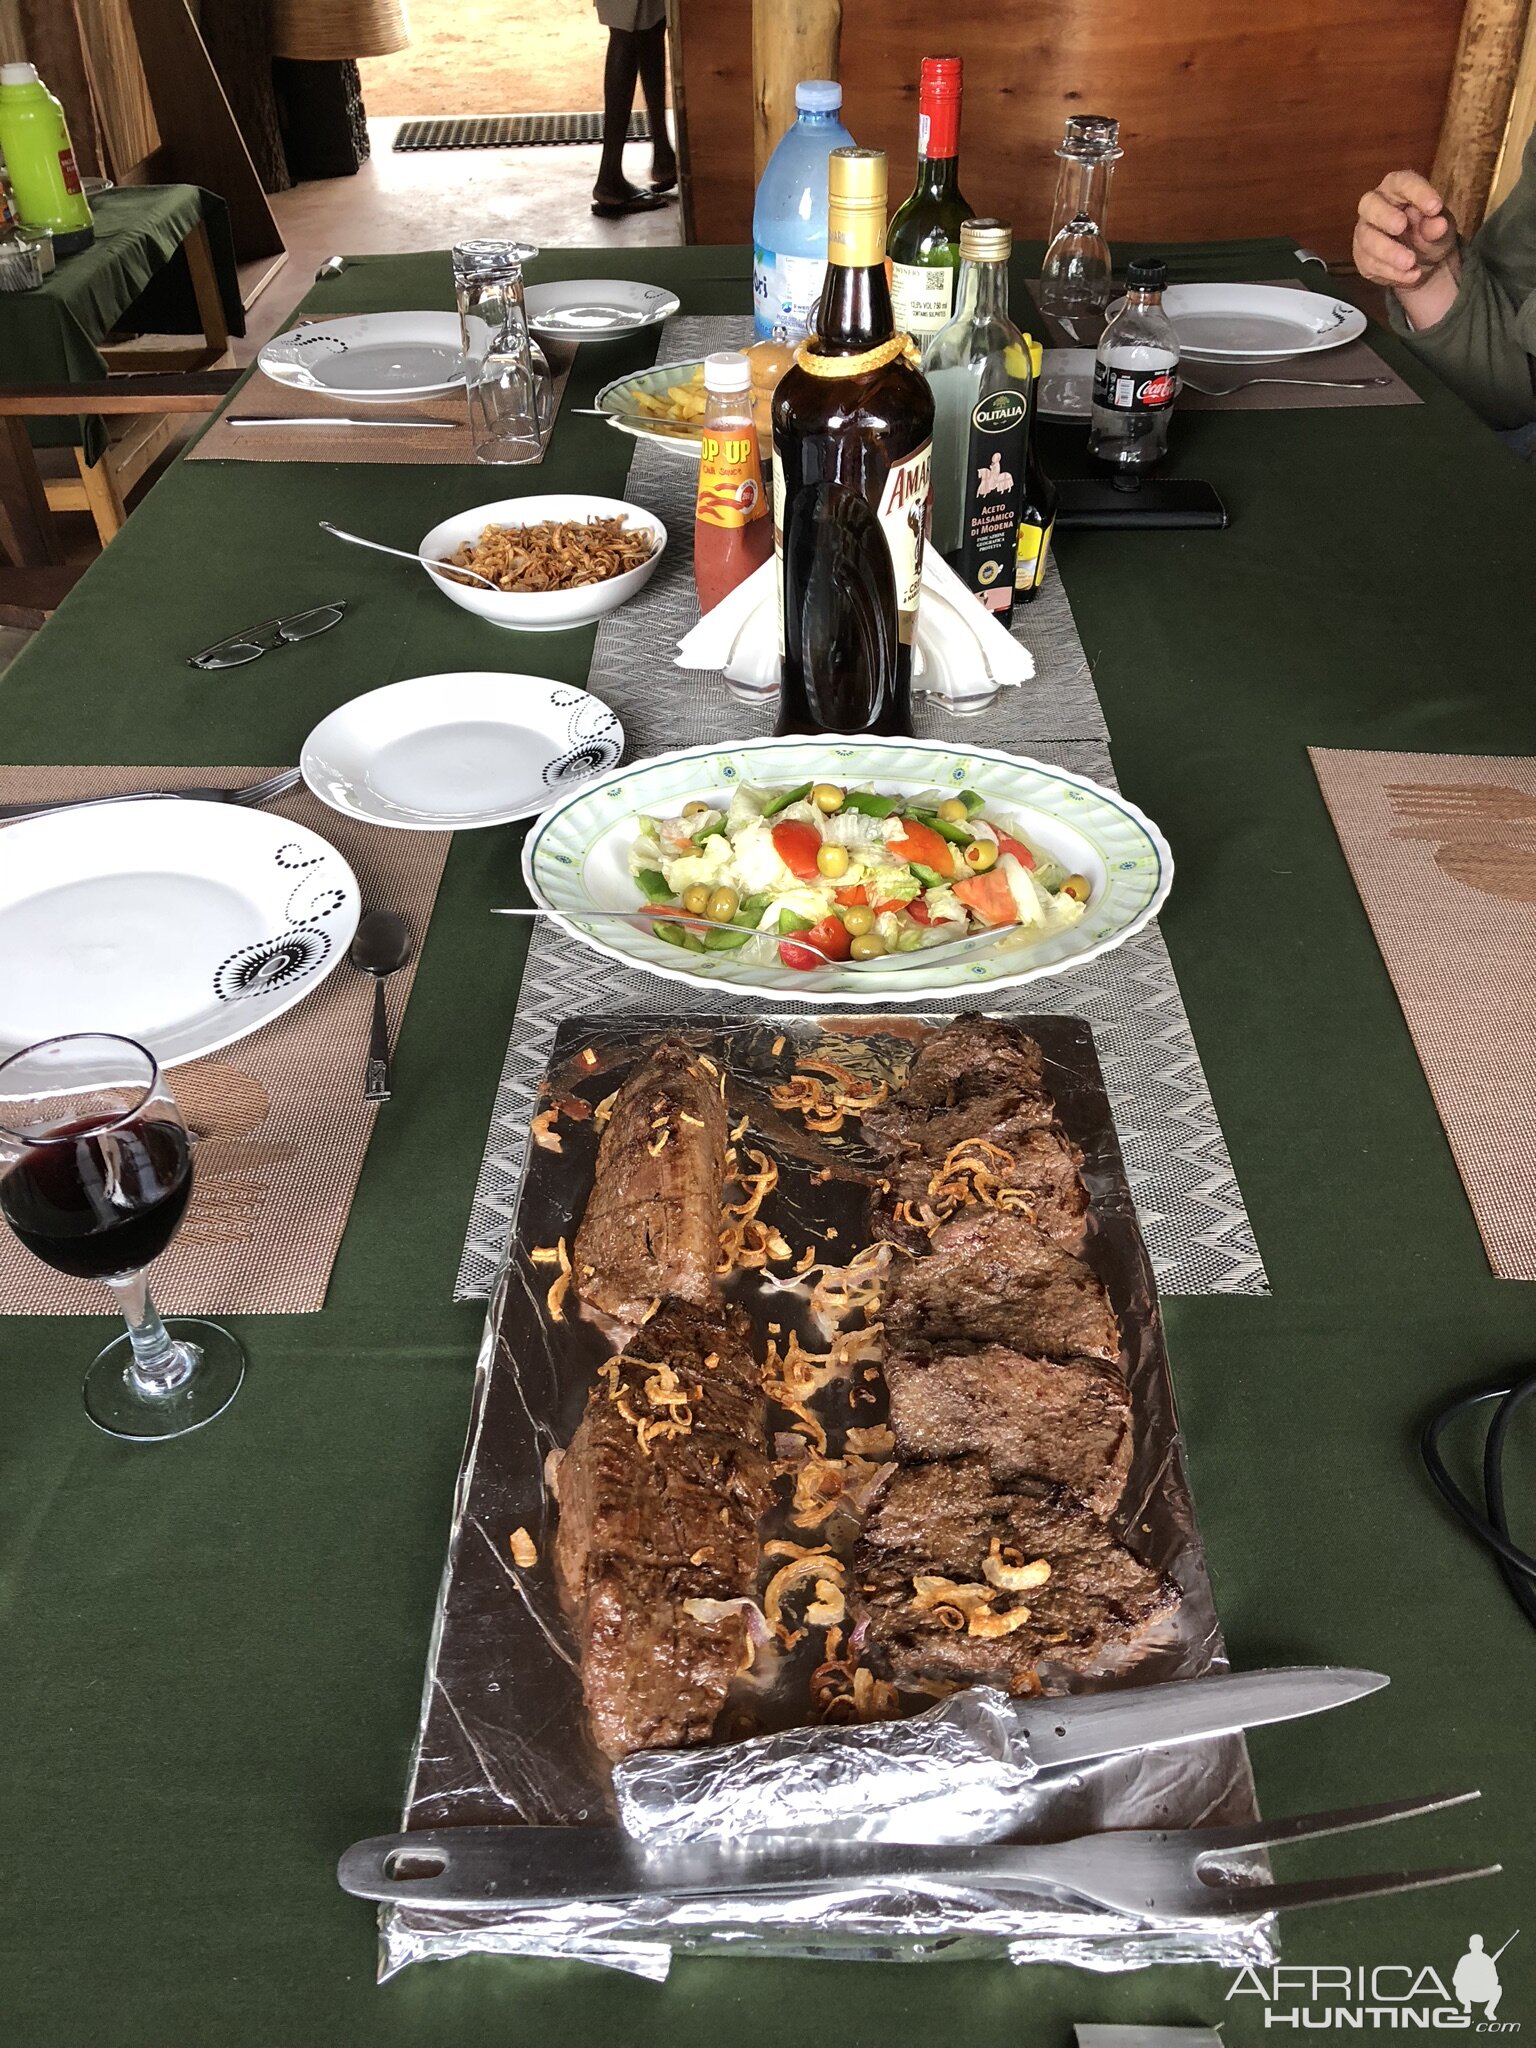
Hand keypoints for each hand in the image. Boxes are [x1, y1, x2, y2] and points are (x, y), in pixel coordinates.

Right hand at [1353, 170, 1460, 328]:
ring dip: (1388, 251)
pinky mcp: (1362, 257)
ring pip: (1366, 238)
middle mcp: (1376, 206)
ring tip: (1411, 262)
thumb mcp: (1442, 230)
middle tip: (1401, 227)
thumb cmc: (1430, 234)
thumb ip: (1438, 227)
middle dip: (1385, 216)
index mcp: (1398, 189)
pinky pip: (1370, 264)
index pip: (1402, 182)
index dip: (1417, 192)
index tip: (1435, 207)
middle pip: (1370, 204)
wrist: (1420, 262)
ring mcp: (1365, 232)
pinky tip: (1411, 276)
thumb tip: (1438, 223)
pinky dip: (1391, 272)